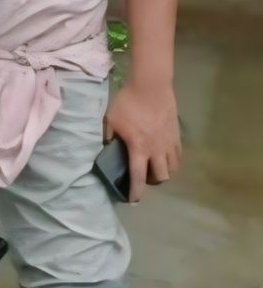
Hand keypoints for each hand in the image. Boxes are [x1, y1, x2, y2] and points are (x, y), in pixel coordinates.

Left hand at [104, 80, 179, 200]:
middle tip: (142, 176)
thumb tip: (109, 147)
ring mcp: (169, 143)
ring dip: (163, 172)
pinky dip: (172, 161)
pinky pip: (178, 156)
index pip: (138, 176)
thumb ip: (109, 136)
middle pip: (160, 177)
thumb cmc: (128, 103)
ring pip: (172, 168)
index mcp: (139, 148)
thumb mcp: (111, 119)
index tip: (133, 200)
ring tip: (154, 167)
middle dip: (151, 181)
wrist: (151, 87)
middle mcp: (157, 150)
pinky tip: (164, 156)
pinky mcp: (177, 136)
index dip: (136, 191)